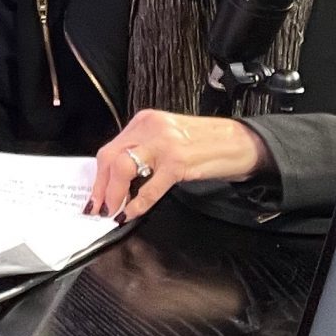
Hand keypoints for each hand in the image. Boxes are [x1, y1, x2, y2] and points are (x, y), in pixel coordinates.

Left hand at [89, 111, 273, 222]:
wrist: (241, 141)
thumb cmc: (205, 142)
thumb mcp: (166, 137)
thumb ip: (143, 151)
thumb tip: (119, 179)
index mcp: (145, 121)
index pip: (110, 148)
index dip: (99, 176)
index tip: (94, 195)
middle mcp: (151, 128)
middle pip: (110, 157)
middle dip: (101, 187)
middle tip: (98, 208)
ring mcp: (164, 145)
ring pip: (123, 168)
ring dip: (113, 195)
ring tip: (112, 212)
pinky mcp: (179, 162)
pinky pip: (151, 187)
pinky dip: (137, 204)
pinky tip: (133, 213)